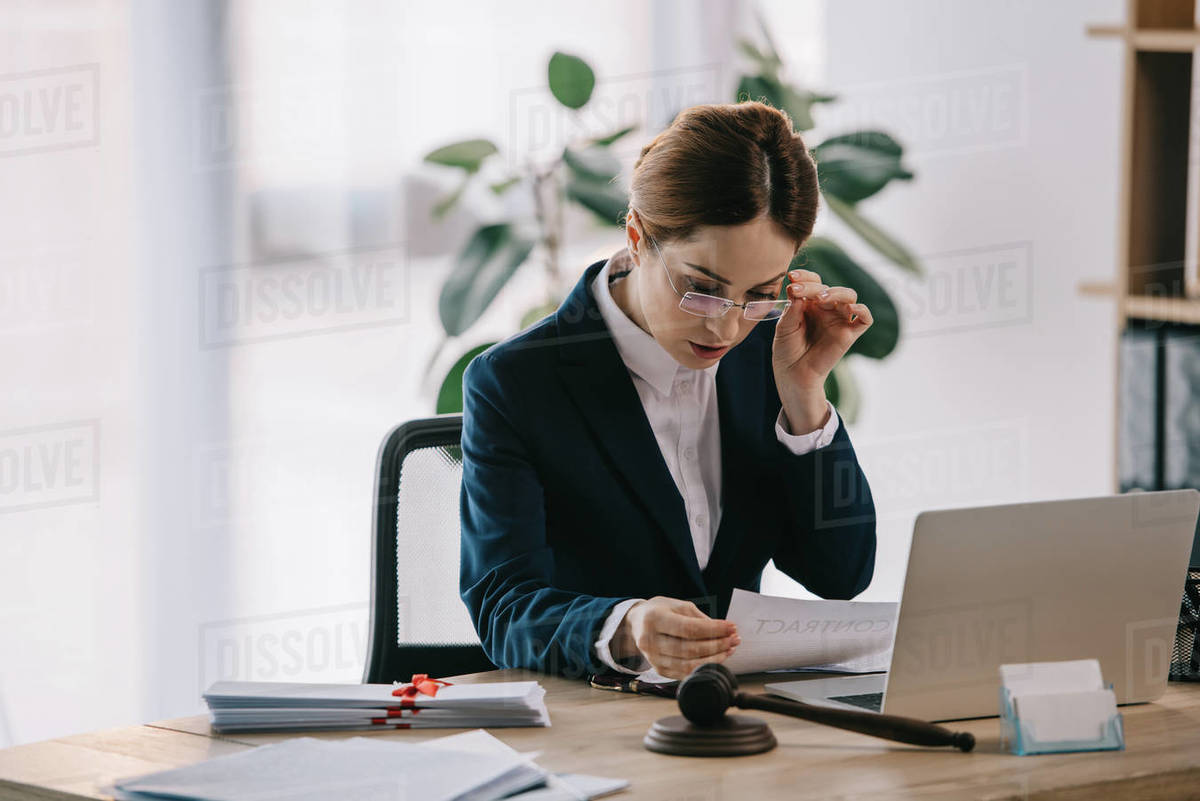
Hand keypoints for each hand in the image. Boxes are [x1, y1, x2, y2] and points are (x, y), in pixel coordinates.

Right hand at [613, 596, 739, 679]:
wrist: (637, 624)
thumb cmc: (660, 611)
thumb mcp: (678, 606)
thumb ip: (700, 619)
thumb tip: (724, 631)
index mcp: (654, 619)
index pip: (689, 629)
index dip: (713, 630)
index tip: (731, 627)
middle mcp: (650, 641)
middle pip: (690, 649)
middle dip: (717, 645)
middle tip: (734, 639)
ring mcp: (653, 658)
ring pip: (689, 664)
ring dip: (714, 658)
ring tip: (729, 648)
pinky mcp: (659, 670)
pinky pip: (685, 673)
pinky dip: (704, 666)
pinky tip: (717, 658)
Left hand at [772, 268, 872, 395]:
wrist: (793, 375)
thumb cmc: (787, 350)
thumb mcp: (784, 327)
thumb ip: (792, 310)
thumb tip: (799, 292)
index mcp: (810, 304)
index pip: (814, 281)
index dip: (805, 276)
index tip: (792, 278)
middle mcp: (826, 309)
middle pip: (828, 287)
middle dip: (812, 286)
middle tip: (797, 290)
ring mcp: (838, 321)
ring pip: (849, 296)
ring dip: (836, 292)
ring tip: (820, 298)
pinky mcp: (849, 334)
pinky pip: (865, 319)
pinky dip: (862, 310)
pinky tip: (851, 309)